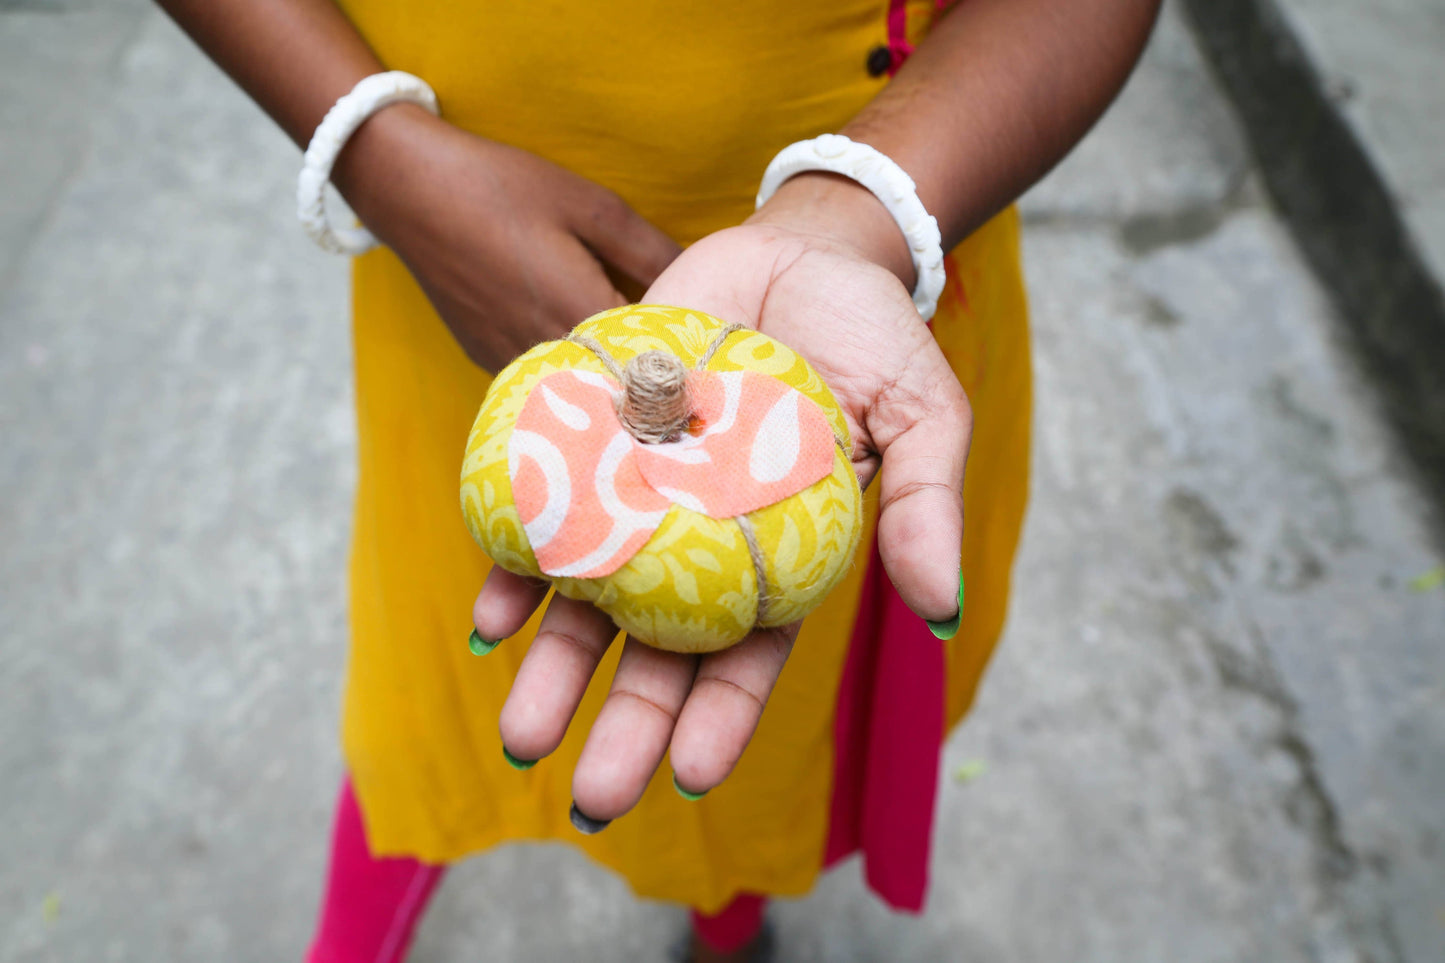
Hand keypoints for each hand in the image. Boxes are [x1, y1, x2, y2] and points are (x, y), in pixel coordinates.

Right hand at [334, 104, 681, 371]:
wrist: (410, 189)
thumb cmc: (503, 187)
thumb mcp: (592, 206)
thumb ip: (652, 251)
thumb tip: (703, 282)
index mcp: (577, 314)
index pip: (650, 363)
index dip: (681, 361)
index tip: (705, 353)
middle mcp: (543, 352)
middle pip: (614, 385)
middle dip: (647, 375)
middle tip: (680, 363)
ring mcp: (509, 362)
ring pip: (576, 388)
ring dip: (605, 377)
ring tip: (635, 357)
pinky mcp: (488, 359)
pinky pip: (542, 379)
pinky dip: (568, 371)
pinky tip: (581, 347)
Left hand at [471, 173, 970, 827]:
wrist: (800, 251)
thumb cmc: (873, 340)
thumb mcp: (924, 416)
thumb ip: (923, 506)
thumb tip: (940, 611)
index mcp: (783, 557)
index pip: (752, 655)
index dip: (723, 716)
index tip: (689, 775)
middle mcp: (703, 544)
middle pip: (661, 650)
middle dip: (626, 724)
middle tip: (591, 799)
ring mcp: (643, 497)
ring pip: (591, 599)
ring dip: (554, 668)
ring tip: (521, 736)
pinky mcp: (594, 439)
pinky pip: (546, 511)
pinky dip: (515, 563)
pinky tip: (489, 616)